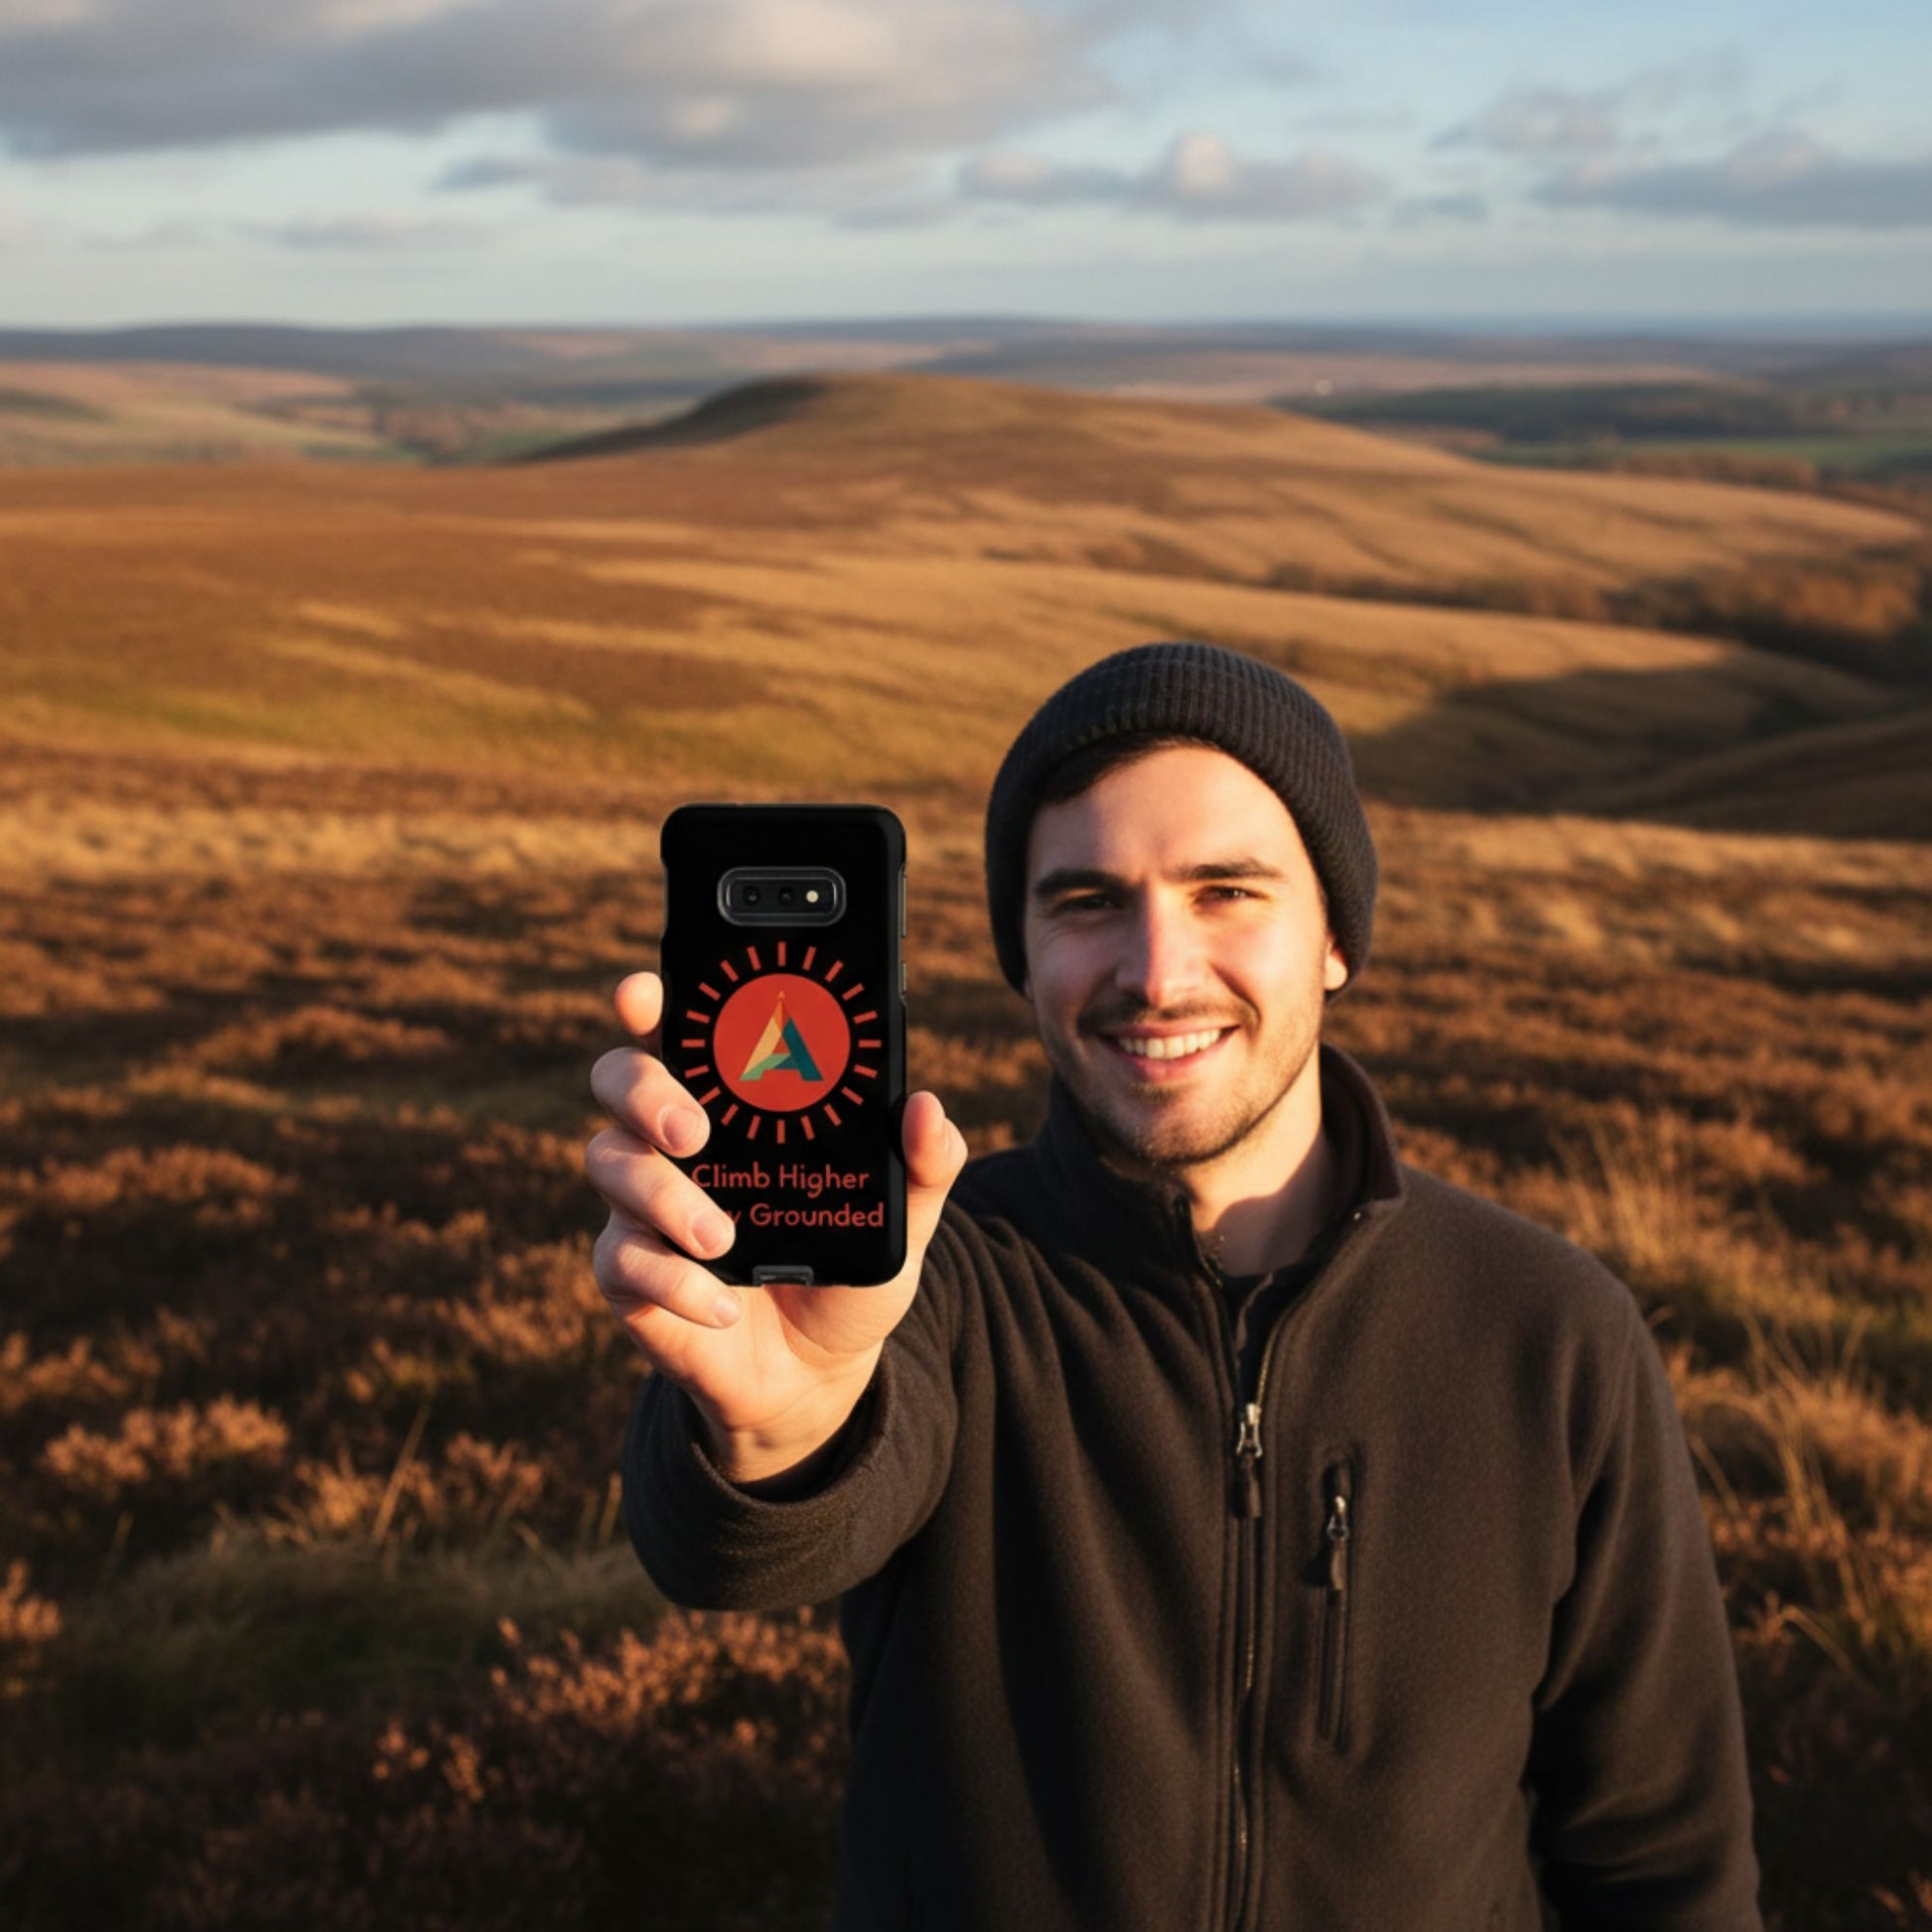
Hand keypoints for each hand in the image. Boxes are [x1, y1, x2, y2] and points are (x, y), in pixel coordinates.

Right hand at [587, 970, 965, 1482]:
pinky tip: (719, 1303)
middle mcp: (673, 1138)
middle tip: (696, 1128)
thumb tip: (926, 1107)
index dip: (650, 999)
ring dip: (661, 1194)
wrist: (819, 1370)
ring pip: (608, 1162)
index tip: (646, 991)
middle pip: (616, 1077)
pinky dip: (671, 1281)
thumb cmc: (846, 1265)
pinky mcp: (629, 1273)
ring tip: (721, 1238)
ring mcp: (641, 1204)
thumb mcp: (902, 1217)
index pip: (676, 1027)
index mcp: (731, 1100)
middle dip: (643, 1089)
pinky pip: (618, 1260)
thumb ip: (926, 1164)